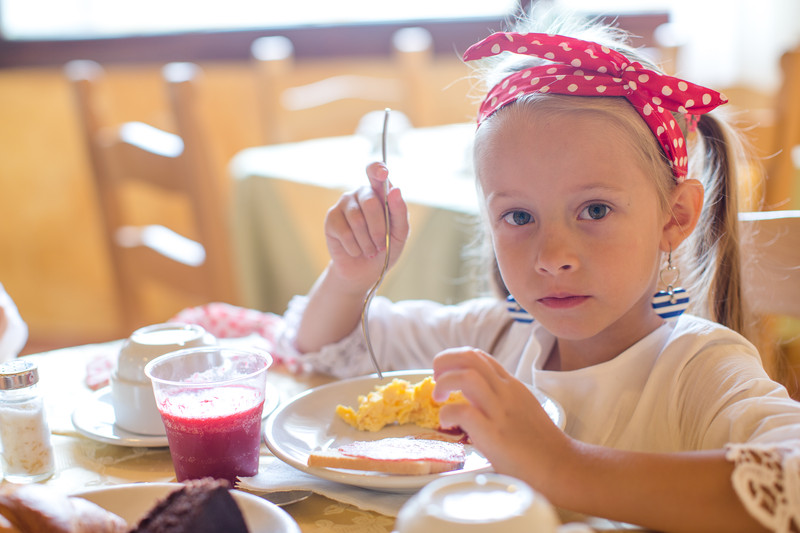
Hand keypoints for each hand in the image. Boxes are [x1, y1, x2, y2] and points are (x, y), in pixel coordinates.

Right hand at [324, 162, 408, 291]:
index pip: (376, 171)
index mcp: (380, 192)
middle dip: (379, 229)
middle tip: (381, 245)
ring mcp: (344, 204)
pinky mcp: (331, 219)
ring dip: (367, 243)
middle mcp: (361, 194)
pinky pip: (345, 233)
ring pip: (357, 221)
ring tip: (370, 251)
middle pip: (370, 203)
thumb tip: (394, 190)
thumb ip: (400, 212)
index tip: (383, 173)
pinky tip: (355, 251)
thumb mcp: (399, 233)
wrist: (365, 271)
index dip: (378, 169)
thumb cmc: (385, 248)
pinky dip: (355, 248)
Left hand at [433, 348, 571, 490]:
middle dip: (444, 361)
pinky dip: (447, 414)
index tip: (444, 373)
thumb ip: (501, 399)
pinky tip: (447, 424)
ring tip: (438, 398)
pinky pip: (463, 412)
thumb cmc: (541, 445)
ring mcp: (501, 411)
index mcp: (512, 385)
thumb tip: (472, 399)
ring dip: (444, 382)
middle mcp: (506, 392)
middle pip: (470, 356)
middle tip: (436, 380)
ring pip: (467, 376)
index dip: (455, 358)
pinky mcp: (495, 434)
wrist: (563, 468)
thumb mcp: (522, 409)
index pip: (479, 356)